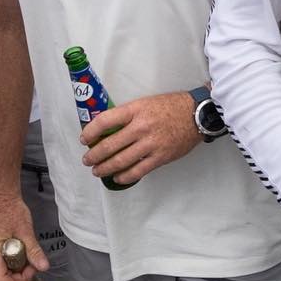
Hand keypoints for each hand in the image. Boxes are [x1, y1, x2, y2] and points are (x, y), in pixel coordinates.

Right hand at [0, 188, 46, 280]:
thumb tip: (42, 266)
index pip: (0, 279)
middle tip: (34, 268)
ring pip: (7, 270)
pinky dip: (19, 263)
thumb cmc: (9, 209)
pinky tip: (28, 255)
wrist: (4, 197)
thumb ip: (33, 251)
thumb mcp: (24, 231)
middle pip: (3, 277)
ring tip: (32, 261)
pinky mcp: (0, 249)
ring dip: (20, 270)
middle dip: (20, 277)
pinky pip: (8, 262)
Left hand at [79, 90, 202, 185]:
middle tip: (87, 160)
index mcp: (135, 110)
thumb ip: (127, 115)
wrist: (195, 114)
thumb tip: (107, 129)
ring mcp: (151, 144)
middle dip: (94, 155)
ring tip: (97, 171)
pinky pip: (138, 171)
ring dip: (105, 168)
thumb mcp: (145, 103)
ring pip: (121, 160)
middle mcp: (141, 127)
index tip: (84, 139)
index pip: (104, 121)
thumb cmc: (170, 106)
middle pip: (109, 145)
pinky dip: (125, 177)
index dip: (90, 132)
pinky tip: (117, 178)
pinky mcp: (160, 157)